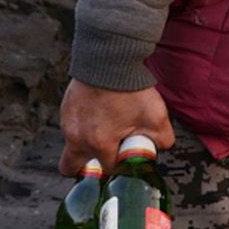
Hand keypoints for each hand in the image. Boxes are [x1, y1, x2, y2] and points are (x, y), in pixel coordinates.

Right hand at [59, 79, 175, 175]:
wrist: (110, 59)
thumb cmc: (130, 88)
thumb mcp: (156, 117)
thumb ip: (162, 140)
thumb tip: (159, 147)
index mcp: (99, 143)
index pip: (108, 169)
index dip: (120, 165)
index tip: (127, 155)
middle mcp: (77, 136)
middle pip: (71, 167)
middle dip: (86, 167)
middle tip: (104, 155)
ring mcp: (68, 122)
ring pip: (72, 144)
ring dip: (88, 142)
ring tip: (108, 126)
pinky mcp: (66, 108)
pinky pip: (72, 125)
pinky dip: (85, 125)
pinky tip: (101, 112)